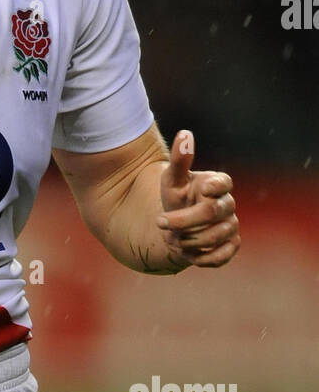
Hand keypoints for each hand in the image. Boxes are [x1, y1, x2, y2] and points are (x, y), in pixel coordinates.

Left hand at [157, 129, 240, 268]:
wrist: (175, 228)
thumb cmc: (175, 198)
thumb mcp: (171, 179)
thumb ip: (180, 159)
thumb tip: (185, 134)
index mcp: (217, 184)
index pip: (224, 183)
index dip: (214, 187)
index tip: (202, 190)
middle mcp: (228, 204)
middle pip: (212, 213)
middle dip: (183, 220)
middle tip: (160, 222)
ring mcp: (231, 225)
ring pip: (214, 236)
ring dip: (188, 240)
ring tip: (173, 238)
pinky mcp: (231, 245)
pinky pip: (222, 256)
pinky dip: (201, 257)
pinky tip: (187, 253)